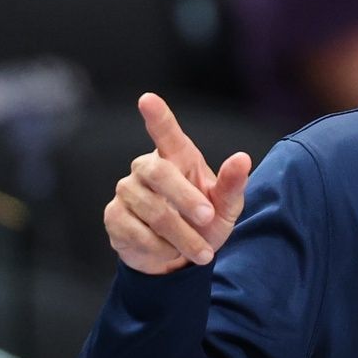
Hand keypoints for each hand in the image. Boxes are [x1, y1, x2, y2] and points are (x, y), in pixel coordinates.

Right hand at [105, 93, 252, 274]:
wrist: (177, 258)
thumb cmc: (203, 221)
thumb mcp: (226, 207)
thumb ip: (232, 184)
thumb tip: (243, 158)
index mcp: (177, 158)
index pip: (166, 134)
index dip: (158, 117)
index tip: (148, 99)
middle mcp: (147, 168)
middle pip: (160, 174)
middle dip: (186, 199)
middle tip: (209, 218)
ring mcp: (126, 191)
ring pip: (153, 211)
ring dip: (183, 236)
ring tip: (202, 252)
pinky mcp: (114, 216)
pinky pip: (137, 233)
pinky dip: (162, 248)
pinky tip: (171, 252)